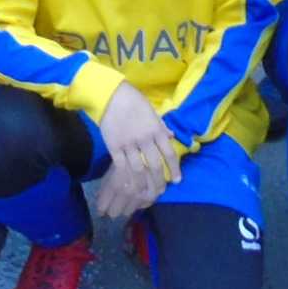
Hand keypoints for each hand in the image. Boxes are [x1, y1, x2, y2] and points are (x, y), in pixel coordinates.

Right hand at [94, 84, 180, 219]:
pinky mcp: (114, 147)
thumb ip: (161, 125)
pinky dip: (126, 179)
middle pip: (155, 165)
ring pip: (139, 170)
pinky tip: (129, 187)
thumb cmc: (133, 100)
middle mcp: (145, 139)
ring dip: (143, 184)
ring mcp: (129, 144)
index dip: (175, 169)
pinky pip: (121, 167)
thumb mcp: (152, 110)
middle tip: (161, 190)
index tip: (177, 180)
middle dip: (160, 181)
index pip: (169, 153)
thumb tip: (171, 136)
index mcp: (156, 130)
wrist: (110, 95)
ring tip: (146, 193)